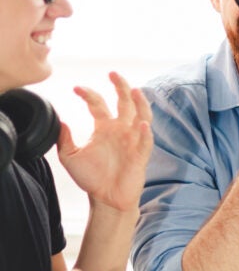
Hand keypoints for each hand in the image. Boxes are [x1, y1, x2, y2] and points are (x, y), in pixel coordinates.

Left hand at [57, 72, 152, 212]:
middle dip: (121, 86)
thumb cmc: (91, 178)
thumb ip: (65, 138)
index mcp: (104, 128)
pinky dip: (146, 133)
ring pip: (142, 116)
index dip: (88, 94)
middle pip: (125, 102)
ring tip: (136, 91)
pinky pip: (146, 142)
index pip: (98, 104)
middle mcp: (121, 130)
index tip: (75, 88)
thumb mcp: (70, 157)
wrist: (105, 198)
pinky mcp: (140, 155)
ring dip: (140, 104)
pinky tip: (142, 125)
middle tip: (113, 73)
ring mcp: (133, 141)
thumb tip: (60, 121)